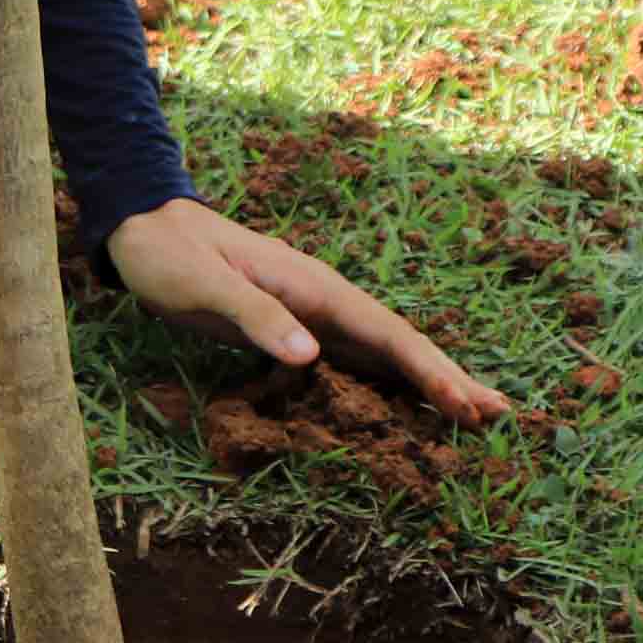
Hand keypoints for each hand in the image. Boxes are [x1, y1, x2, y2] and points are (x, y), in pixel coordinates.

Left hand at [103, 199, 510, 422]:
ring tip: (470, 414)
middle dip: (447, 378)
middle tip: (497, 412)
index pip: (386, 334)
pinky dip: (385, 384)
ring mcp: (313, 315)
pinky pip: (352, 361)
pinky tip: (403, 407)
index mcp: (314, 288)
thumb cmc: (170, 256)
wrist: (145, 228)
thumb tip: (311, 355)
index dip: (428, 371)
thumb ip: (256, 316)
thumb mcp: (204, 286)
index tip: (463, 404)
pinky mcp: (295, 329)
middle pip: (399, 345)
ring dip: (425, 384)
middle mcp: (324, 300)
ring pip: (382, 354)